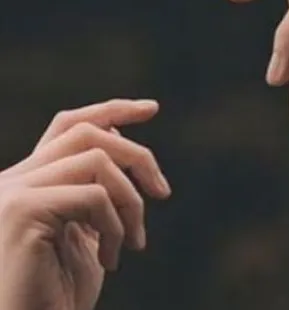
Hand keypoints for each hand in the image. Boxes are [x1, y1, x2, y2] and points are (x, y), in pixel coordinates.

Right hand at [0, 98, 170, 309]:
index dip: (111, 110)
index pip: (67, 127)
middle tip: (163, 191)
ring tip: (134, 241)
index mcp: (23, 182)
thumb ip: (94, 189)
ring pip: (96, 160)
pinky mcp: (23, 211)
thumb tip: (117, 135)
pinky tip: (110, 260)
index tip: (151, 108)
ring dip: (129, 200)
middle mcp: (11, 181)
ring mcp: (13, 193)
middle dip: (135, 155)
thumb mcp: (84, 233)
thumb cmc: (57, 298)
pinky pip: (93, 195)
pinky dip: (115, 225)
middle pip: (86, 133)